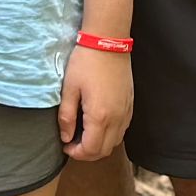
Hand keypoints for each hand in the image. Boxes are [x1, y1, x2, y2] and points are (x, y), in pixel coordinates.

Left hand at [58, 46, 132, 160]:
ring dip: (100, 145)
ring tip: (84, 134)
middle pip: (104, 151)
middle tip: (73, 142)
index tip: (65, 145)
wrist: (108, 41)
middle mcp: (117, 119)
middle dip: (87, 153)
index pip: (90, 150)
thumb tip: (65, 137)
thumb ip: (66, 116)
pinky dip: (110, 134)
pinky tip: (98, 123)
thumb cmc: (86, 62)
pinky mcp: (130, 105)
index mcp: (100, 116)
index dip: (76, 153)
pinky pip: (122, 129)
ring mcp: (126, 112)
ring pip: (115, 142)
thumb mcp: (69, 88)